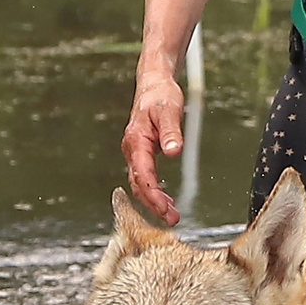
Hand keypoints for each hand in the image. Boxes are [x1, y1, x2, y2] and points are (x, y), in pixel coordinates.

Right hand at [121, 65, 184, 225]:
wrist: (153, 84)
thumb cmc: (161, 96)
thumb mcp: (170, 111)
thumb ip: (172, 132)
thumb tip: (173, 152)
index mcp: (136, 141)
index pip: (143, 175)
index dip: (153, 195)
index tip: (166, 210)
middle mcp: (132, 149)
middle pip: (139, 184)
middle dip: (154, 205)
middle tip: (172, 219)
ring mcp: (134, 152)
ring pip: (140, 183)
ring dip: (153, 201)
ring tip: (171, 215)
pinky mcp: (141, 153)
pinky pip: (143, 177)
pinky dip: (153, 191)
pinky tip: (166, 200)